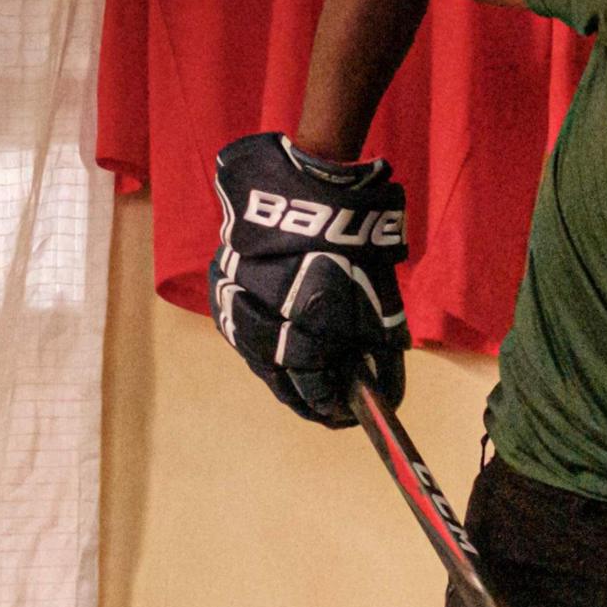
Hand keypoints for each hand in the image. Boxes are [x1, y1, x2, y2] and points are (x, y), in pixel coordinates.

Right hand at [209, 134, 408, 425]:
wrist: (310, 189)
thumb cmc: (355, 246)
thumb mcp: (379, 303)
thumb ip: (380, 352)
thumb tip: (384, 394)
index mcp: (308, 328)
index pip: (313, 389)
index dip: (328, 408)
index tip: (341, 418)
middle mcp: (266, 318)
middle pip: (278, 377)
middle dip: (301, 397)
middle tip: (319, 408)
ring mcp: (237, 298)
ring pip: (251, 353)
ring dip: (274, 373)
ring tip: (294, 385)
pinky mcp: (221, 278)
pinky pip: (234, 325)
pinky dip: (252, 342)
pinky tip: (267, 348)